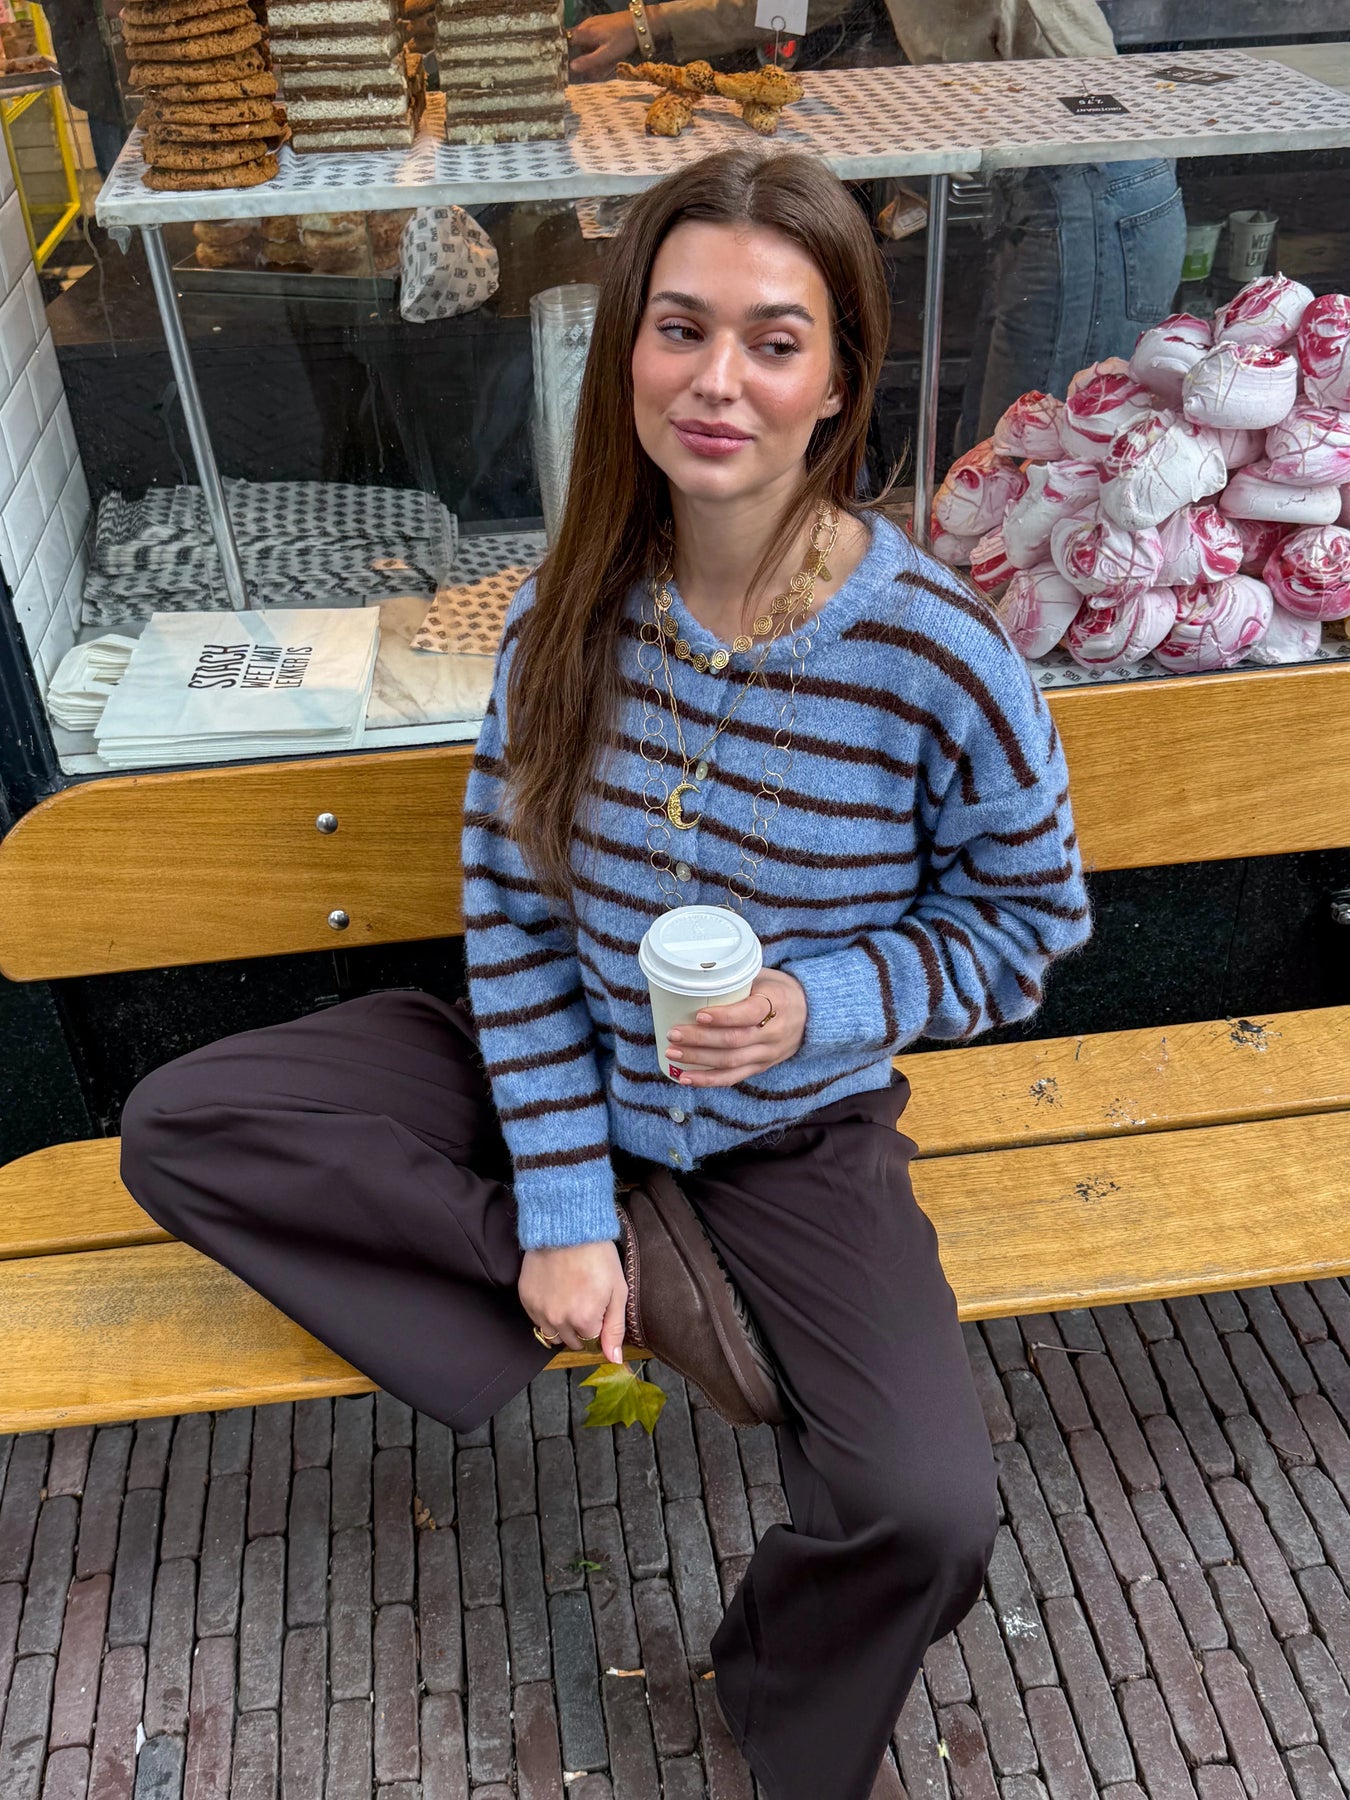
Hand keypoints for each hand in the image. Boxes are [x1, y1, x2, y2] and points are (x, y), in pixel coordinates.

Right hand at [519, 1240, 628, 1362]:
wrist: (567, 1228)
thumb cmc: (597, 1256)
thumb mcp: (618, 1291)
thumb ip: (615, 1328)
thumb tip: (614, 1358)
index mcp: (584, 1321)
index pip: (592, 1340)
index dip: (598, 1323)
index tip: (599, 1305)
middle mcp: (559, 1321)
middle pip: (572, 1341)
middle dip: (580, 1327)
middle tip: (585, 1300)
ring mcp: (539, 1311)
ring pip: (553, 1335)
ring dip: (562, 1324)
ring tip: (569, 1298)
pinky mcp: (525, 1299)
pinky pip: (536, 1320)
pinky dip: (545, 1313)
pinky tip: (554, 1292)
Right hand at [568, 10, 637, 80]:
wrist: (639, 24)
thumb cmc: (623, 39)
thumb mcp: (606, 54)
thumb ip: (589, 61)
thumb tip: (571, 67)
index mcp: (584, 32)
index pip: (565, 42)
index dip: (563, 53)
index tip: (563, 65)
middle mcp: (585, 25)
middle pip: (575, 43)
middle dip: (580, 57)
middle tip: (590, 70)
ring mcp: (592, 23)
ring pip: (584, 42)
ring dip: (589, 54)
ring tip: (602, 66)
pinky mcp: (600, 24)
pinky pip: (592, 38)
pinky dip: (596, 48)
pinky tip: (605, 56)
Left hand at [666, 969, 806, 1086]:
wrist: (812, 1014)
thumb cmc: (779, 990)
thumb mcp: (765, 976)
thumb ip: (738, 979)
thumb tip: (697, 974)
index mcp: (777, 1003)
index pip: (749, 1013)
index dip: (723, 1017)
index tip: (699, 1015)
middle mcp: (774, 1032)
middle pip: (734, 1041)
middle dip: (700, 1040)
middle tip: (674, 1033)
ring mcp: (768, 1053)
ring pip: (731, 1062)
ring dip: (699, 1060)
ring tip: (673, 1053)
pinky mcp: (761, 1067)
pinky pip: (733, 1077)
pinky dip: (708, 1080)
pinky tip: (686, 1078)